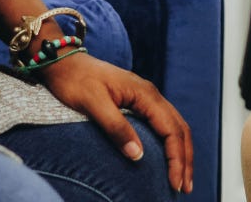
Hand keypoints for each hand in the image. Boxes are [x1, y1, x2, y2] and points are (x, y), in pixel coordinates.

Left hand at [39, 53, 193, 193]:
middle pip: (179, 129)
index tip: (175, 182)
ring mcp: (146, 97)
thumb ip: (116, 127)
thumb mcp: (93, 104)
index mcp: (145, 94)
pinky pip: (164, 124)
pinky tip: (168, 157)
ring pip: (175, 126)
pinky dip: (171, 143)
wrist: (64, 62)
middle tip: (185, 188)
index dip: (176, 158)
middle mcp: (151, 94)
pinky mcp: (139, 102)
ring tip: (182, 178)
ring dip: (181, 152)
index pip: (171, 129)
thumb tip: (138, 155)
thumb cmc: (75, 81)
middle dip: (185, 160)